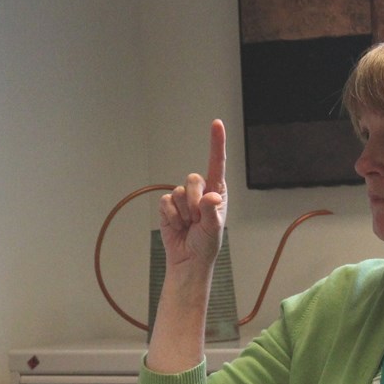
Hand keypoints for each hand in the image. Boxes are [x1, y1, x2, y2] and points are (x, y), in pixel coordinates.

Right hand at [158, 120, 227, 273]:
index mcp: (217, 192)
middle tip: (198, 219)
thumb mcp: (214, 228)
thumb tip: (211, 196)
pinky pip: (166, 202)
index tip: (217, 123)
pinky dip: (172, 217)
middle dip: (195, 201)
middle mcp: (200, 191)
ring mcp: (183, 199)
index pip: (217, 163)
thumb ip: (212, 210)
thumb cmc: (206, 244)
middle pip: (193, 179)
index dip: (216, 142)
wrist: (188, 260)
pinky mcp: (168, 206)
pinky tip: (178, 226)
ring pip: (178, 192)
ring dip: (184, 213)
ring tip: (189, 225)